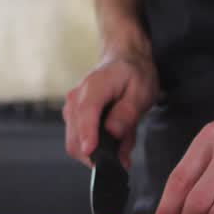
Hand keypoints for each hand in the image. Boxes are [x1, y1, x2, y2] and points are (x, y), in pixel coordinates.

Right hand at [63, 45, 158, 168]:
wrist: (123, 60)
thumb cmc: (133, 74)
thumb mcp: (142, 90)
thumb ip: (127, 112)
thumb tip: (113, 132)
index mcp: (94, 87)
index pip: (85, 113)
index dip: (87, 135)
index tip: (92, 152)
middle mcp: (75, 99)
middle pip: (75, 137)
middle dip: (101, 152)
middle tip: (127, 146)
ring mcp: (71, 109)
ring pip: (78, 144)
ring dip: (103, 150)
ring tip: (125, 137)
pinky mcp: (73, 119)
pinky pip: (81, 141)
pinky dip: (100, 146)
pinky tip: (117, 135)